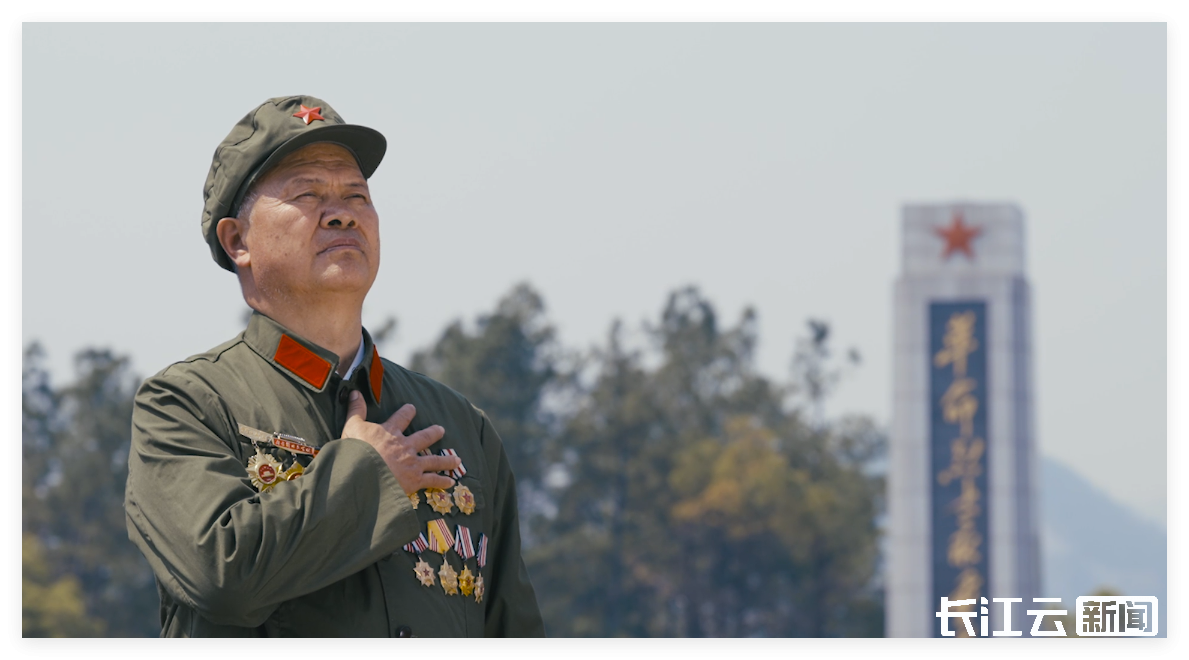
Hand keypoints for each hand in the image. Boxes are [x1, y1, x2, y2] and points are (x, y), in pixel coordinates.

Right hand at [341, 391, 458, 494]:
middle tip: (441, 430)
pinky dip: (442, 481)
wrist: (362, 474)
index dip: (407, 412)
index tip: (412, 408)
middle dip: (434, 433)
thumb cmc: (355, 450)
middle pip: (424, 437)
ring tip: (456, 459)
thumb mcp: (352, 426)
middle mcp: (405, 446)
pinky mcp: (415, 480)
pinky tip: (451, 482)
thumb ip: (356, 409)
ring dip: (446, 460)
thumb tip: (354, 392)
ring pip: (434, 460)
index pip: (402, 417)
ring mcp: (412, 463)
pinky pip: (432, 480)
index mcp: (391, 432)